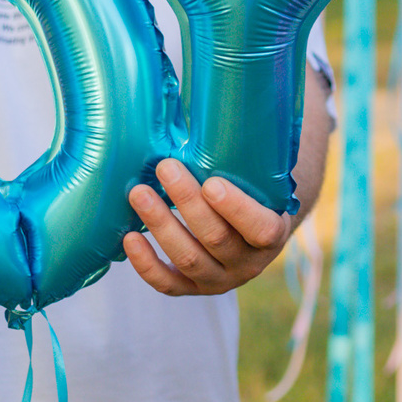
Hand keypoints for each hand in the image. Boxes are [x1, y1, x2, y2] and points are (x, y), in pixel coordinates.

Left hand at [123, 159, 294, 296]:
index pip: (260, 228)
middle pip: (216, 237)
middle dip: (186, 201)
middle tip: (165, 168)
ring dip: (161, 224)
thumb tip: (216, 112)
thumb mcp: (258, 179)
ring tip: (138, 193)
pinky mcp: (192, 289)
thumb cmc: (250, 191)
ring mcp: (220, 280)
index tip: (211, 183)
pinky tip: (129, 237)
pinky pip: (167, 283)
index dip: (236, 208)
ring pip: (188, 258)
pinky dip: (146, 263)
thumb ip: (242, 160)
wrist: (249, 229)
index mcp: (273, 235)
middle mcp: (248, 264)